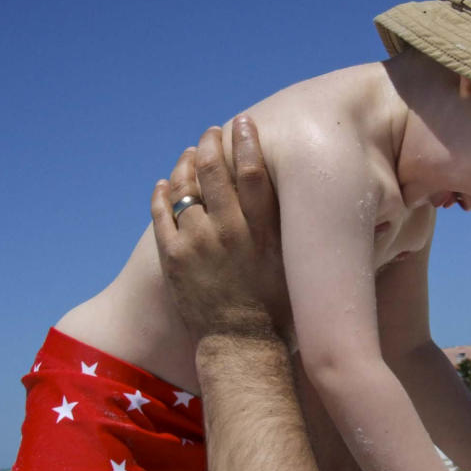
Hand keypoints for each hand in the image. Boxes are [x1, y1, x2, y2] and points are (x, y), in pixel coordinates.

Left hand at [151, 117, 290, 338]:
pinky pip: (161, 213)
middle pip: (214, 170)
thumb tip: (309, 202)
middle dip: (211, 143)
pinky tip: (165, 184)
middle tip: (212, 133)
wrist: (241, 347)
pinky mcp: (173, 258)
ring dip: (185, 164)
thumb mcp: (294, 266)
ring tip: (189, 153)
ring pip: (184, 187)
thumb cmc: (277, 311)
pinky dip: (162, 193)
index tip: (245, 123)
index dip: (247, 141)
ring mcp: (198, 243)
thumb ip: (292, 232)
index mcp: (262, 231)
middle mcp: (230, 231)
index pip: (252, 172)